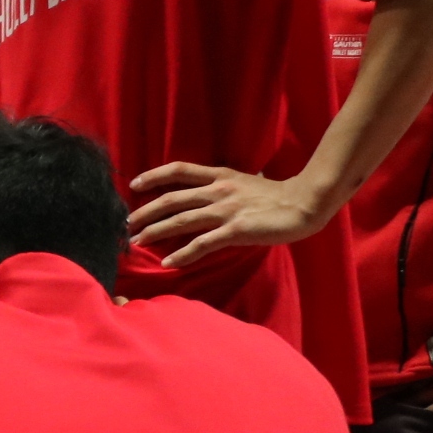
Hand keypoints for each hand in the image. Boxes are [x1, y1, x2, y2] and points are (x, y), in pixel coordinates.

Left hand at [126, 162, 333, 271]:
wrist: (306, 203)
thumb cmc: (279, 196)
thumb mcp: (246, 182)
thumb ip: (224, 186)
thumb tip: (207, 193)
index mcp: (220, 175)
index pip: (178, 170)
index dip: (154, 176)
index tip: (134, 185)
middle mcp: (218, 190)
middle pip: (171, 199)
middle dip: (145, 212)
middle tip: (126, 224)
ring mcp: (226, 210)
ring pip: (180, 220)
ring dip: (155, 232)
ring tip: (136, 242)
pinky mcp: (236, 230)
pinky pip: (202, 243)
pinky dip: (182, 254)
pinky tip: (168, 263)